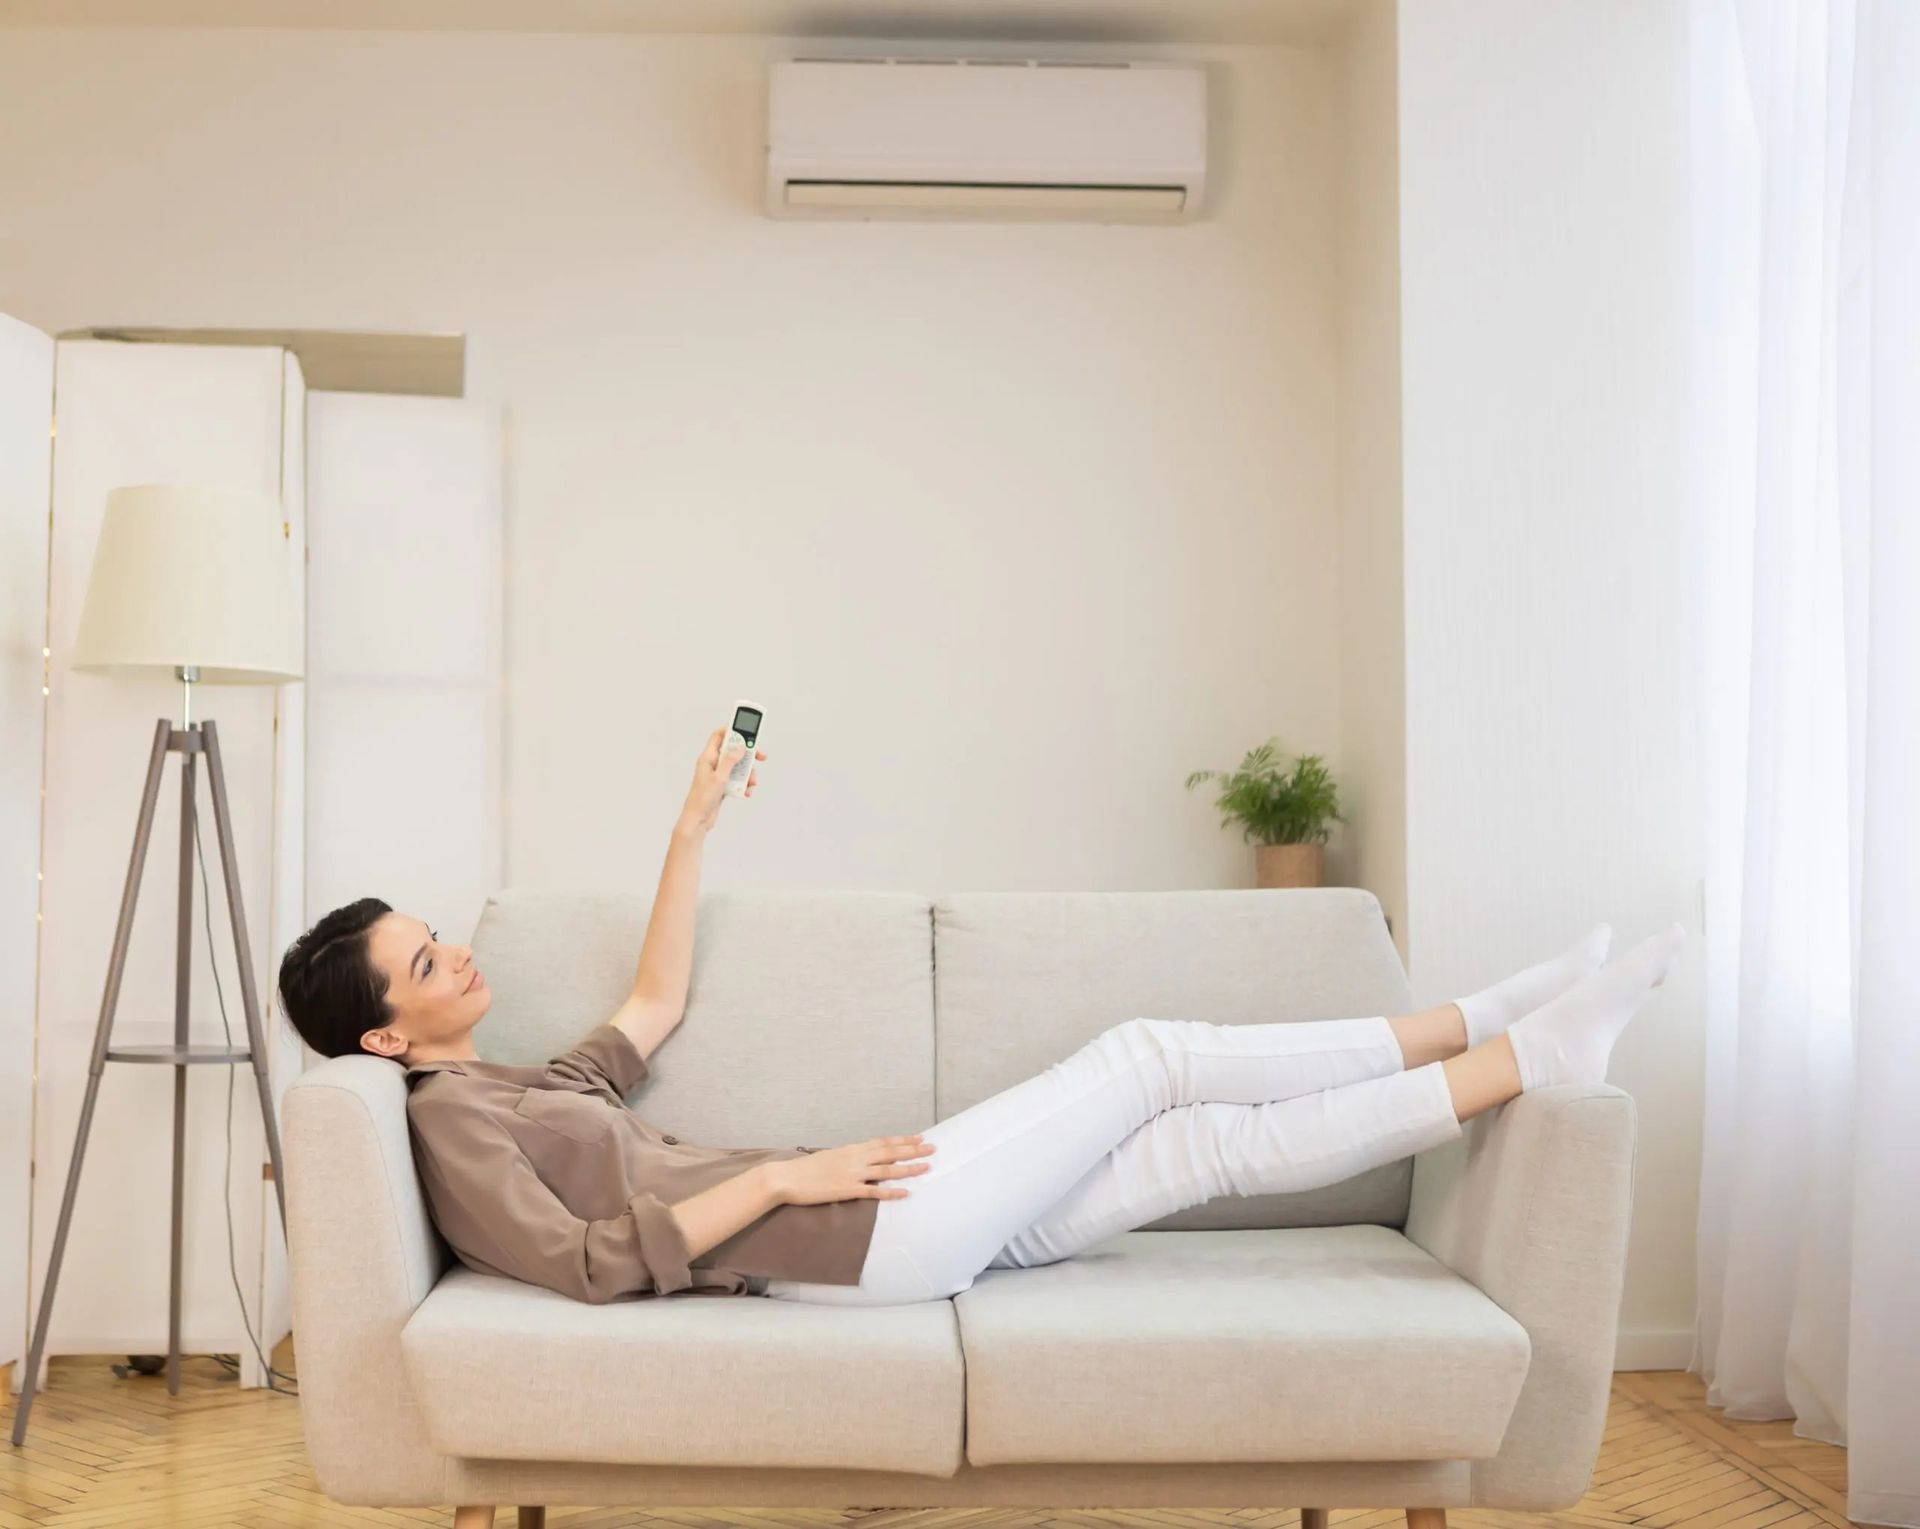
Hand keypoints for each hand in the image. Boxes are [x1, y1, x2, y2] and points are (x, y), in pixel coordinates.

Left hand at [679, 726, 767, 833]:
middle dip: (747, 755)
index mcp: (708, 758)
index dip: (731, 729)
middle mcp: (713, 764)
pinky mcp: (723, 785)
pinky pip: (737, 780)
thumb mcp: (719, 777)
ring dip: (747, 774)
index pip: (719, 736)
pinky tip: (745, 792)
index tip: (745, 727)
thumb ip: (730, 761)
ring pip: (738, 767)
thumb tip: (740, 748)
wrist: (698, 819)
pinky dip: (743, 785)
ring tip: (752, 783)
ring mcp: (718, 775)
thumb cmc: (702, 799)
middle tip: (760, 755)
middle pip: (733, 751)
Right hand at [767, 1135, 936, 1206]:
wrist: (786, 1177)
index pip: (882, 1142)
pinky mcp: (846, 1190)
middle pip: (890, 1152)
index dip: (902, 1140)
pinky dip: (891, 1192)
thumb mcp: (829, 1157)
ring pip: (887, 1170)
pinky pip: (874, 1192)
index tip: (919, 1137)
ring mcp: (852, 1174)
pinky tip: (905, 1193)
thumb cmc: (805, 1169)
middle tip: (932, 1147)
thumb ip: (847, 1158)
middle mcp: (855, 1158)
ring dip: (908, 1169)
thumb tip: (859, 1159)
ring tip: (926, 1167)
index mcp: (851, 1149)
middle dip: (913, 1150)